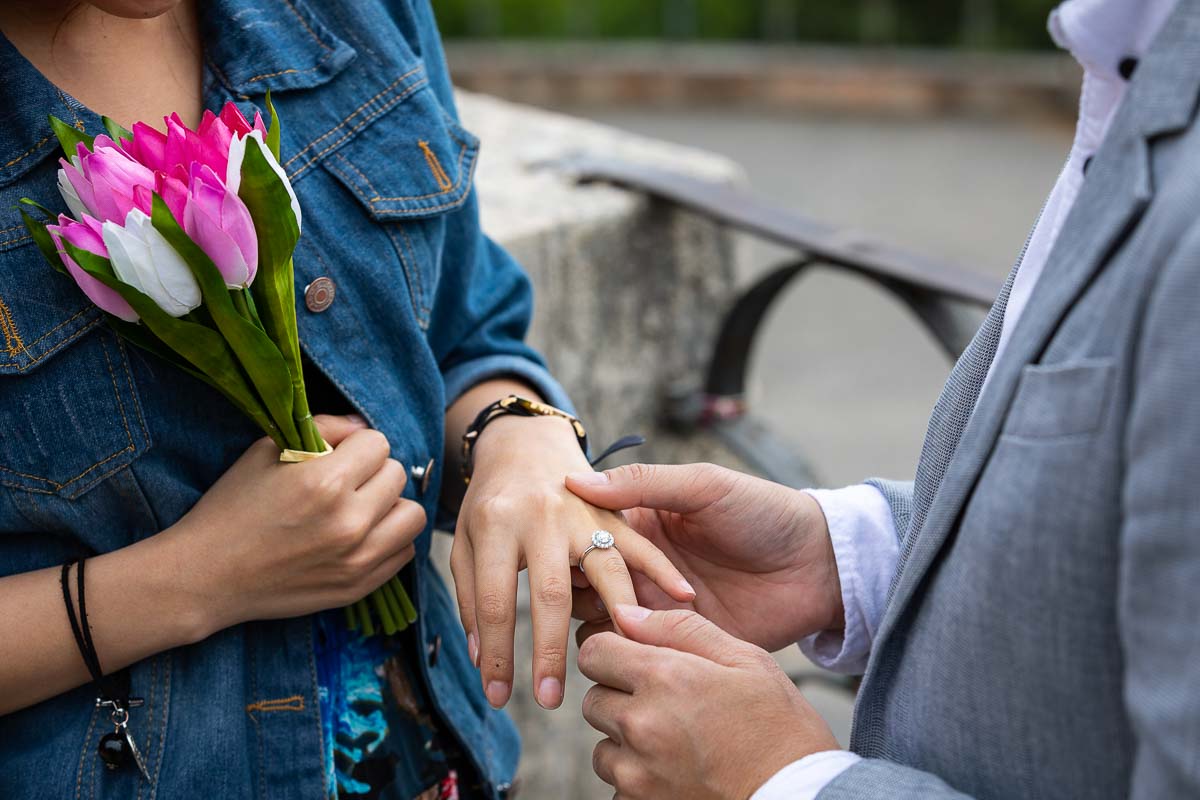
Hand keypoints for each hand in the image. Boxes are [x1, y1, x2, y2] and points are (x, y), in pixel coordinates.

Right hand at [166, 414, 425, 634]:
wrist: (207, 576)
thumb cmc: (232, 508)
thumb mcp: (265, 452)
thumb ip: (323, 429)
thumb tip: (361, 426)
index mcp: (326, 483)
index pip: (378, 443)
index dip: (356, 446)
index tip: (336, 456)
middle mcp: (349, 522)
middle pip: (398, 476)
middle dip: (374, 472)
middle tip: (346, 482)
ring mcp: (357, 559)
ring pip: (413, 515)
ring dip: (390, 507)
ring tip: (362, 509)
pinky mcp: (358, 587)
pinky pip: (404, 552)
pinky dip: (388, 540)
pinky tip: (359, 537)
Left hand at [451, 416, 695, 710]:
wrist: (524, 442)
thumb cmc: (490, 500)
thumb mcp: (466, 541)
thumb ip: (473, 597)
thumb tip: (481, 661)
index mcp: (496, 524)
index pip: (495, 602)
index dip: (496, 654)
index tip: (497, 696)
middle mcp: (541, 516)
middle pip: (549, 594)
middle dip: (549, 653)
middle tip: (550, 701)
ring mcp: (582, 511)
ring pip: (605, 569)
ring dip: (614, 619)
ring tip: (621, 662)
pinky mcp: (612, 509)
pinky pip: (642, 543)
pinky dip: (664, 570)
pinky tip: (684, 598)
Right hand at [566, 463, 841, 651]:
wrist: (818, 565)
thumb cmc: (764, 512)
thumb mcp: (704, 485)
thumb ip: (642, 483)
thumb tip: (576, 482)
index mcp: (641, 523)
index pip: (585, 534)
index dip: (567, 543)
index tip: (554, 550)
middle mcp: (641, 567)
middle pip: (586, 581)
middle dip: (576, 587)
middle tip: (578, 591)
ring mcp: (658, 606)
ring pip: (603, 619)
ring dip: (597, 621)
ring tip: (607, 618)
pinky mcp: (679, 641)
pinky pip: (639, 651)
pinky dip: (627, 650)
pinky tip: (628, 645)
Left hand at [580, 605, 839, 799]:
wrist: (800, 795)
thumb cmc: (778, 725)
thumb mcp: (743, 659)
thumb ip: (679, 627)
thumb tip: (626, 613)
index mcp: (664, 677)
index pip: (594, 652)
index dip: (613, 652)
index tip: (636, 662)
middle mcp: (641, 724)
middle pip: (593, 699)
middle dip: (620, 697)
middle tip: (667, 705)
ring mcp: (637, 772)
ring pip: (602, 746)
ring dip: (627, 742)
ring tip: (676, 741)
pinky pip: (617, 785)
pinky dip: (639, 778)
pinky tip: (678, 771)